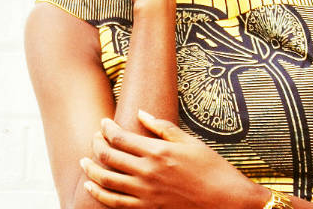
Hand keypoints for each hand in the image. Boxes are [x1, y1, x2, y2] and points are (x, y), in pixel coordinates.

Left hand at [80, 110, 267, 208]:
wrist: (226, 201)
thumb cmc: (212, 169)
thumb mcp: (189, 141)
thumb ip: (162, 127)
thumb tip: (140, 113)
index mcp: (158, 151)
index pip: (120, 137)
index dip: (106, 128)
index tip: (103, 122)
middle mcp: (148, 171)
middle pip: (109, 156)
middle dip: (96, 145)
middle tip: (94, 138)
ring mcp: (146, 192)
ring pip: (106, 179)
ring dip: (91, 169)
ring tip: (85, 161)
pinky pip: (115, 203)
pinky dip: (99, 194)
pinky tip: (92, 187)